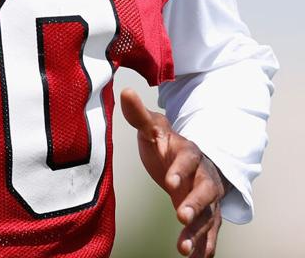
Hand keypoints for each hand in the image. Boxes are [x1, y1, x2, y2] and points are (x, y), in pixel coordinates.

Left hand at [120, 88, 225, 257]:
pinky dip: (204, 245)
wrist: (189, 160)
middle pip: (205, 190)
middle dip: (194, 203)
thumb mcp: (153, 129)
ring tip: (183, 248)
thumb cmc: (167, 144)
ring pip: (208, 215)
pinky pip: (209, 231)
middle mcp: (203, 176)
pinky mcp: (206, 215)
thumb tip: (125, 92)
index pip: (188, 160)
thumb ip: (139, 116)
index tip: (169, 181)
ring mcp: (207, 198)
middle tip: (180, 215)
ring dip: (197, 232)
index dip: (180, 169)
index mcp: (189, 153)